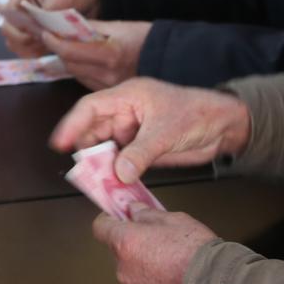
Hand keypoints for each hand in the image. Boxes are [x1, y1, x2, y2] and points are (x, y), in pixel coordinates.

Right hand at [0, 0, 101, 57]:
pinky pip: (22, 49)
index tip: (41, 29)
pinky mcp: (29, 34)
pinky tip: (46, 50)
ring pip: (13, 42)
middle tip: (44, 39)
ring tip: (47, 45)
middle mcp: (17, 6)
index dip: (23, 23)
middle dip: (26, 37)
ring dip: (29, 47)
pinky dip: (32, 53)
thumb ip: (50, 11)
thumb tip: (42, 29)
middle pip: (8, 29)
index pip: (10, 10)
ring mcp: (22, 21)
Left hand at [45, 19, 149, 90]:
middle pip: (70, 64)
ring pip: (76, 75)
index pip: (70, 51)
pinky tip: (82, 60)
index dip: (54, 41)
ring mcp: (110, 86)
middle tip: (52, 37)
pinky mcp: (111, 92)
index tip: (47, 33)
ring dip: (68, 61)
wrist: (169, 57)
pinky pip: (86, 81)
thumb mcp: (118, 26)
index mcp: (110, 54)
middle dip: (58, 50)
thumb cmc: (145, 38)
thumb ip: (91, 27)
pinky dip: (80, 70)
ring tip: (65, 47)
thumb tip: (66, 25)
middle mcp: (108, 74)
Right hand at [50, 79, 251, 183]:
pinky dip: (114, 175)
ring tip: (96, 183)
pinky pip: (119, 163)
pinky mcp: (140, 150)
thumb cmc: (197, 113)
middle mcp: (125, 113)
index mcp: (128, 96)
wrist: (223, 126)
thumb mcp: (167, 131)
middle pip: (93, 131)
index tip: (60, 142)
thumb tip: (119, 173)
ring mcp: (132, 133)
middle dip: (85, 151)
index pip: (91, 108)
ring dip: (100, 166)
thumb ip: (141, 153)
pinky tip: (112, 186)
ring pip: (104, 149)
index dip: (72, 124)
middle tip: (82, 172)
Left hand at [92, 209, 219, 283]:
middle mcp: (125, 270)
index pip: (101, 228)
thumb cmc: (195, 251)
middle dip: (133, 247)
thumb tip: (134, 210)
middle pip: (119, 253)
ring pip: (134, 275)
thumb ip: (147, 214)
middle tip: (157, 242)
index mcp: (126, 243)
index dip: (109, 221)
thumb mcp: (174, 219)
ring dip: (146, 269)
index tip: (117, 218)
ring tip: (172, 266)